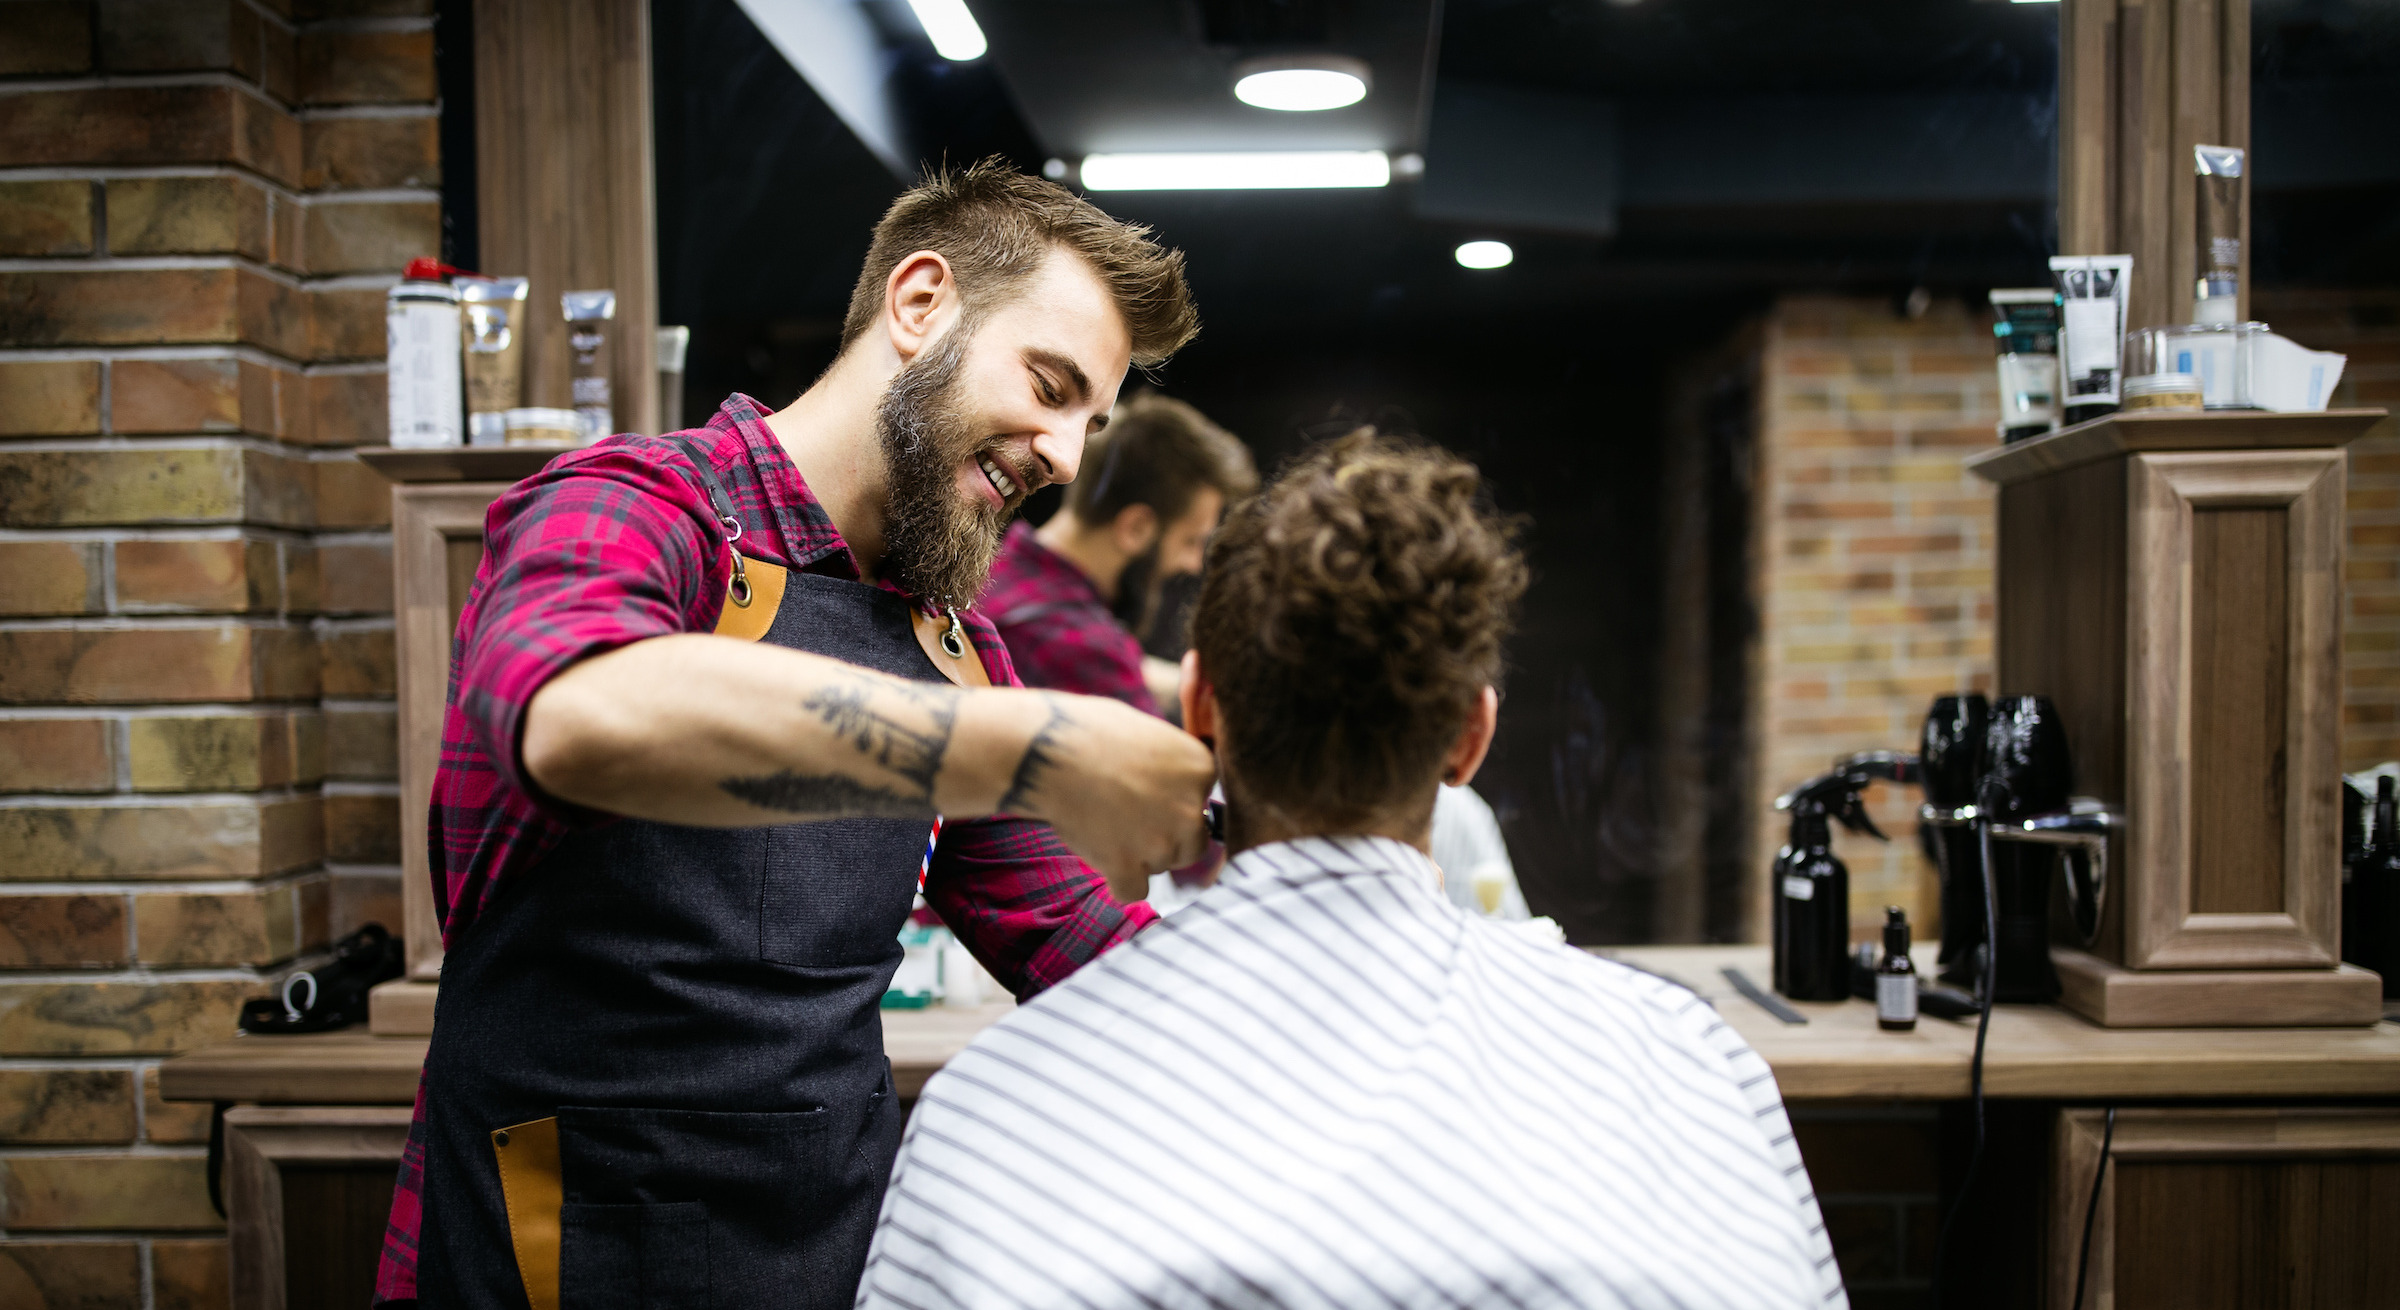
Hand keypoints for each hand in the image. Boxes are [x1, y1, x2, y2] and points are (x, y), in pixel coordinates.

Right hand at [1001, 693, 1214, 899]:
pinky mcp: (1128, 867)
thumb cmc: (1089, 729)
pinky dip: (1119, 881)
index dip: (1175, 803)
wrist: (1045, 752)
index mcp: (1201, 768)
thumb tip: (1182, 784)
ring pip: (1162, 866)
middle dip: (1167, 837)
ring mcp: (1162, 842)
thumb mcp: (1148, 731)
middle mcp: (1191, 808)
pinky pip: (1134, 891)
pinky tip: (1103, 857)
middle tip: (1129, 818)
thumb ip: (1175, 763)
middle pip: (1193, 843)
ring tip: (1105, 824)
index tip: (1147, 794)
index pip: (1205, 803)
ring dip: (1140, 856)